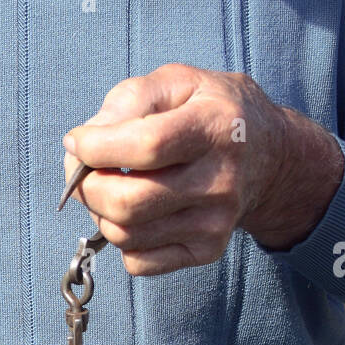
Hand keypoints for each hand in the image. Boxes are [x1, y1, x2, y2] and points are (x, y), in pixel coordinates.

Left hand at [62, 63, 343, 273]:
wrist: (267, 156)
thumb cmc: (208, 112)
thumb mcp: (176, 82)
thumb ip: (127, 101)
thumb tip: (82, 147)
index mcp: (216, 126)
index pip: (146, 145)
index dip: (96, 147)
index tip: (76, 140)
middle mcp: (221, 180)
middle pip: (129, 202)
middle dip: (87, 187)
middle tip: (84, 171)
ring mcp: (216, 222)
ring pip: (126, 235)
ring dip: (99, 213)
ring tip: (110, 187)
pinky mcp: (207, 251)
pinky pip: (138, 262)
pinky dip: (121, 240)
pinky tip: (134, 213)